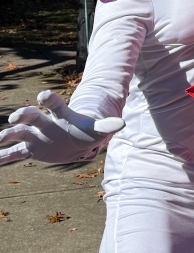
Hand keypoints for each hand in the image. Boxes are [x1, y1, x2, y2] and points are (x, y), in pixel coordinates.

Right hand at [0, 91, 124, 165]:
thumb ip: (106, 125)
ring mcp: (37, 136)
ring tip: (1, 139)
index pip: (54, 104)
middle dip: (24, 115)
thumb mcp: (96, 129)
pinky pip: (16, 153)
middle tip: (15, 118)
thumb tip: (122, 123)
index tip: (44, 96)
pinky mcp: (32, 149)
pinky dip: (5, 156)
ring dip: (9, 135)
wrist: (77, 140)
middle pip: (32, 115)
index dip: (49, 99)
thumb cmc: (86, 131)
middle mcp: (45, 123)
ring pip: (20, 133)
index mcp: (61, 115)